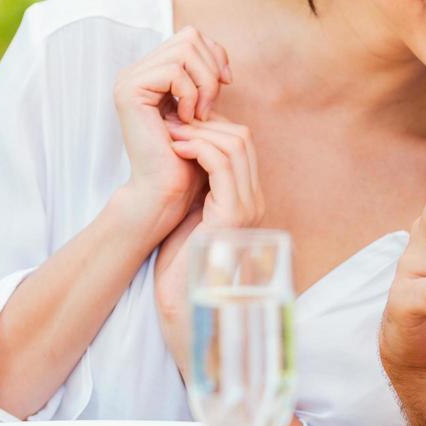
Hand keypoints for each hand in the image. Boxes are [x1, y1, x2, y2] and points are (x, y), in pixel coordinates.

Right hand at [112, 25, 232, 233]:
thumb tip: (221, 55)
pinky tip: (188, 118)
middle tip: (211, 104)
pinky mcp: (129, 90)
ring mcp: (129, 78)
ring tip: (200, 114)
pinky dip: (190, 93)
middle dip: (211, 69)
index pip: (191, 36)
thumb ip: (206, 79)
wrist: (168, 187)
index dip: (215, 55)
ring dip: (204, 83)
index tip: (227, 82)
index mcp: (152, 72)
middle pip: (190, 37)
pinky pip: (174, 71)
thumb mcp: (204, 109)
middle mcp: (136, 71)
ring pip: (184, 50)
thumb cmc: (190, 154)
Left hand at [151, 113, 264, 379]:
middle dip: (206, 122)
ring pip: (235, 143)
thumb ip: (195, 188)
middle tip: (173, 121)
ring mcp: (248, 208)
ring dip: (199, 130)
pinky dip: (199, 147)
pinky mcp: (233, 215)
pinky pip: (223, 164)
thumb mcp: (189, 217)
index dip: (210, 127)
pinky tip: (176, 148)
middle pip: (243, 137)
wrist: (183, 304)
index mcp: (246, 200)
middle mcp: (254, 201)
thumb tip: (180, 153)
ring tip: (171, 133)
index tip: (178, 125)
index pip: (240, 145)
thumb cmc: (181, 267)